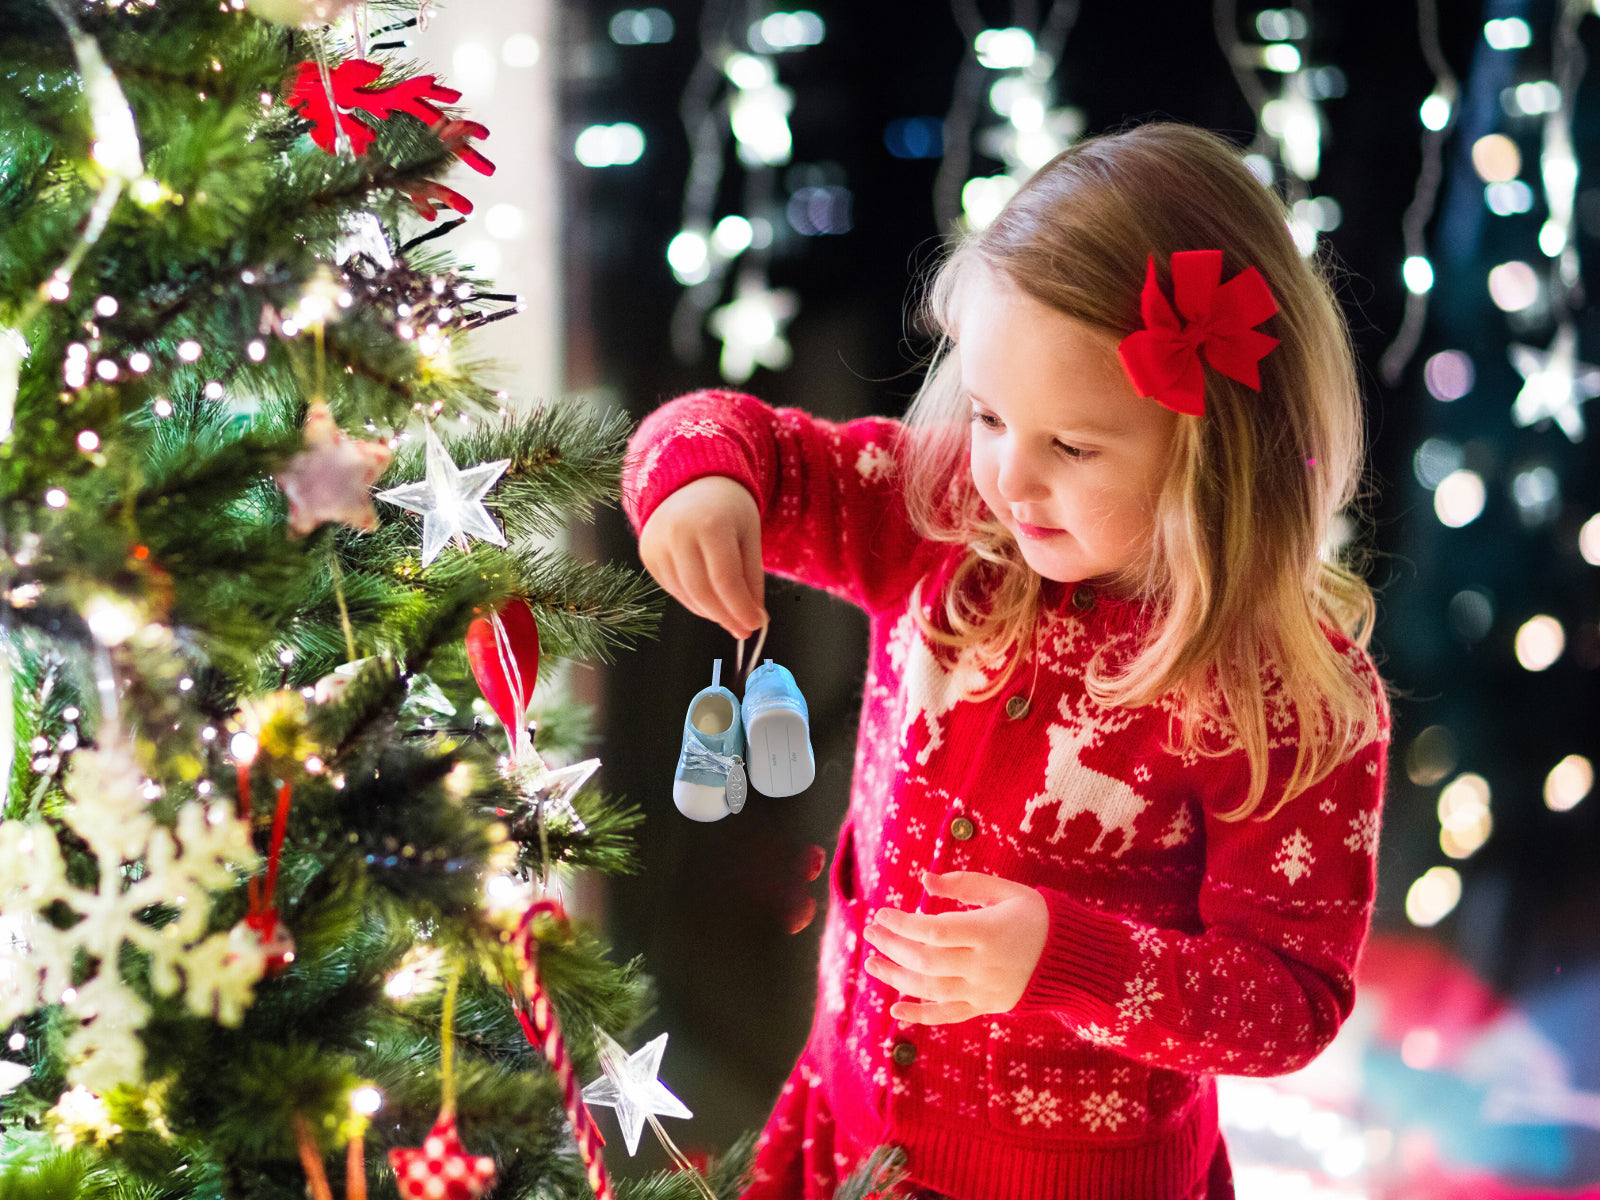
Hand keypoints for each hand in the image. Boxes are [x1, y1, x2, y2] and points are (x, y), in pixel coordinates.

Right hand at [638, 475, 767, 638]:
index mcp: (710, 524)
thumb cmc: (728, 509)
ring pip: (686, 595)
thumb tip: (755, 619)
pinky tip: (709, 599)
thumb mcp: (749, 536)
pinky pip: (673, 589)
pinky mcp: (647, 554)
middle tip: (744, 629)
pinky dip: (694, 601)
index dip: (741, 608)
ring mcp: (657, 544)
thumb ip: (752, 578)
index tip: (756, 624)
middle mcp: (678, 533)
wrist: (691, 482)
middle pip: (703, 592)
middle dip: (726, 616)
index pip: (725, 580)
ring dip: (711, 612)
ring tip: (729, 614)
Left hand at [861, 870, 1048, 1024]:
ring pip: (931, 989)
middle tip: (870, 933)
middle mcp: (984, 965)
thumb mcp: (1007, 891)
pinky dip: (920, 1016)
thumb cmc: (1037, 916)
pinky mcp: (986, 1007)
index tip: (881, 913)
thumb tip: (925, 880)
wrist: (1074, 959)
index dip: (903, 924)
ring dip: (896, 978)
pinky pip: (948, 1015)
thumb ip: (965, 884)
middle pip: (926, 961)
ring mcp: (984, 990)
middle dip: (892, 947)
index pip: (935, 931)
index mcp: (988, 932)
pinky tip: (895, 1011)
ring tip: (872, 964)